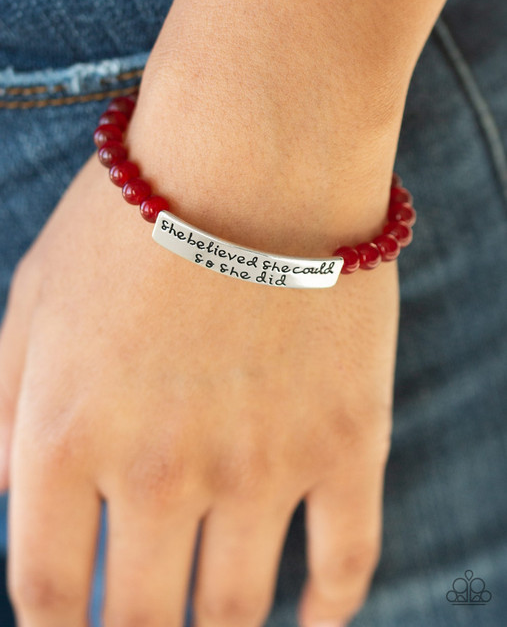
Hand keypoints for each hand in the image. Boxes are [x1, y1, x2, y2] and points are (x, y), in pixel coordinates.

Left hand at [0, 70, 398, 626]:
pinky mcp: (347, 444)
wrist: (254, 152)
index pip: (45, 596)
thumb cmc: (134, 217)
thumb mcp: (31, 302)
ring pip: (238, 611)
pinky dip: (328, 611)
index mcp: (66, 441)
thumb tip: (6, 500)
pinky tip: (314, 619)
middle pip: (140, 621)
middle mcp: (158, 473)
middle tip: (147, 624)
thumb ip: (3, 412)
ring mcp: (262, 466)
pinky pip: (346, 564)